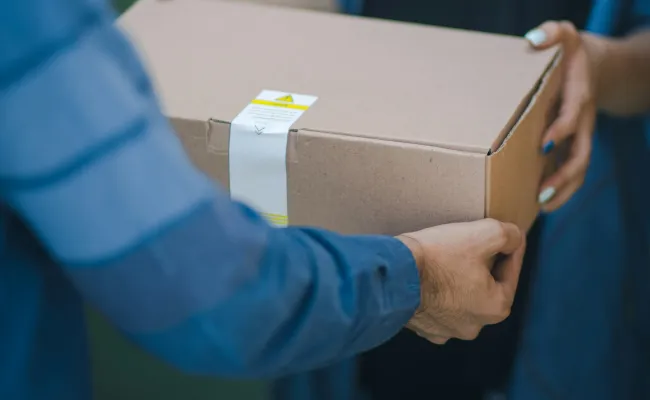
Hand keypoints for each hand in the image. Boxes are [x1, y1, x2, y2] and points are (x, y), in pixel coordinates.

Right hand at [397, 219, 525, 344]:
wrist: (392, 275)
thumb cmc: (438, 256)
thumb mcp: (484, 233)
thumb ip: (509, 234)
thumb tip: (514, 238)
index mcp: (496, 307)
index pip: (511, 270)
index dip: (509, 247)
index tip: (504, 232)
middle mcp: (474, 326)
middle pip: (486, 286)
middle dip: (482, 265)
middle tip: (471, 243)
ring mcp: (445, 330)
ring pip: (461, 298)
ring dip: (458, 280)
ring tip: (447, 258)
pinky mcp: (422, 327)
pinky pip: (436, 306)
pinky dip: (436, 292)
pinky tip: (428, 277)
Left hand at [525, 21, 596, 210]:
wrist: (593, 66)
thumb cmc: (570, 53)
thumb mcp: (564, 36)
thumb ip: (552, 33)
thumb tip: (534, 39)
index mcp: (578, 96)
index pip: (573, 115)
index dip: (562, 128)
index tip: (545, 142)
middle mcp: (581, 121)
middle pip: (580, 153)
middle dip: (563, 175)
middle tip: (541, 193)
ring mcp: (579, 136)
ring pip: (578, 168)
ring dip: (562, 189)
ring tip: (541, 207)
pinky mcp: (572, 145)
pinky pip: (570, 171)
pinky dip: (560, 188)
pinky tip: (539, 204)